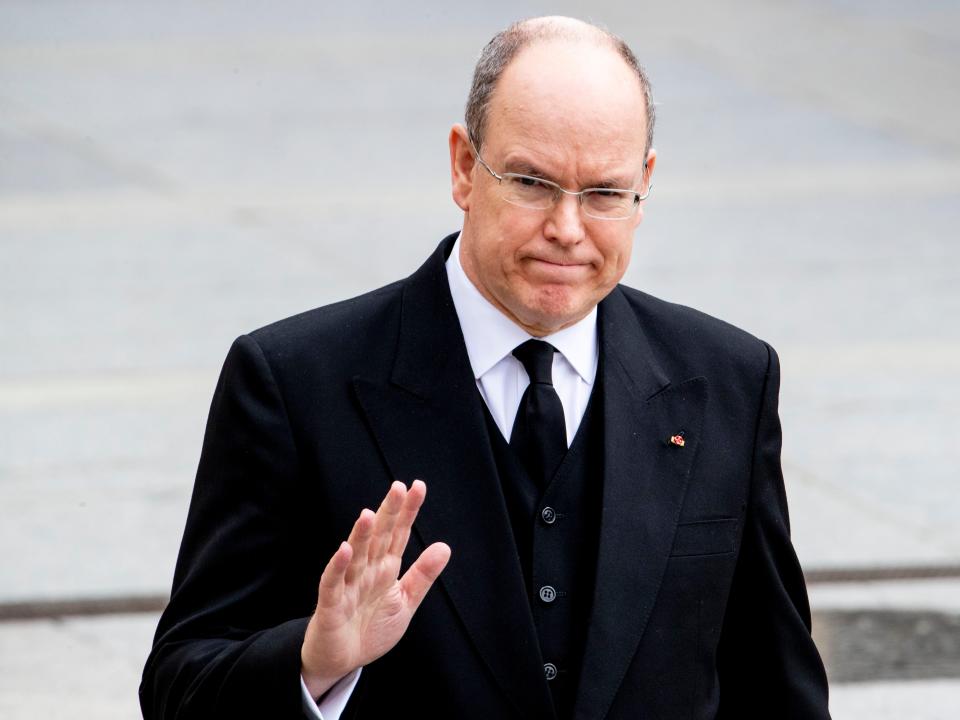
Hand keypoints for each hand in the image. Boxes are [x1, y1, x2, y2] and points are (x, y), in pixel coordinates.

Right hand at [300, 480, 450, 698]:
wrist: (342, 661)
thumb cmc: (370, 628)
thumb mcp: (405, 602)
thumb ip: (422, 575)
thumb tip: (445, 546)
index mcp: (385, 568)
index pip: (398, 533)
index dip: (407, 511)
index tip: (418, 486)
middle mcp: (367, 571)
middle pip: (378, 537)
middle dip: (388, 513)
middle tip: (398, 488)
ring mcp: (348, 585)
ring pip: (356, 555)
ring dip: (361, 535)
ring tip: (369, 513)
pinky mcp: (331, 605)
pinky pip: (333, 583)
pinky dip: (338, 566)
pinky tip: (345, 549)